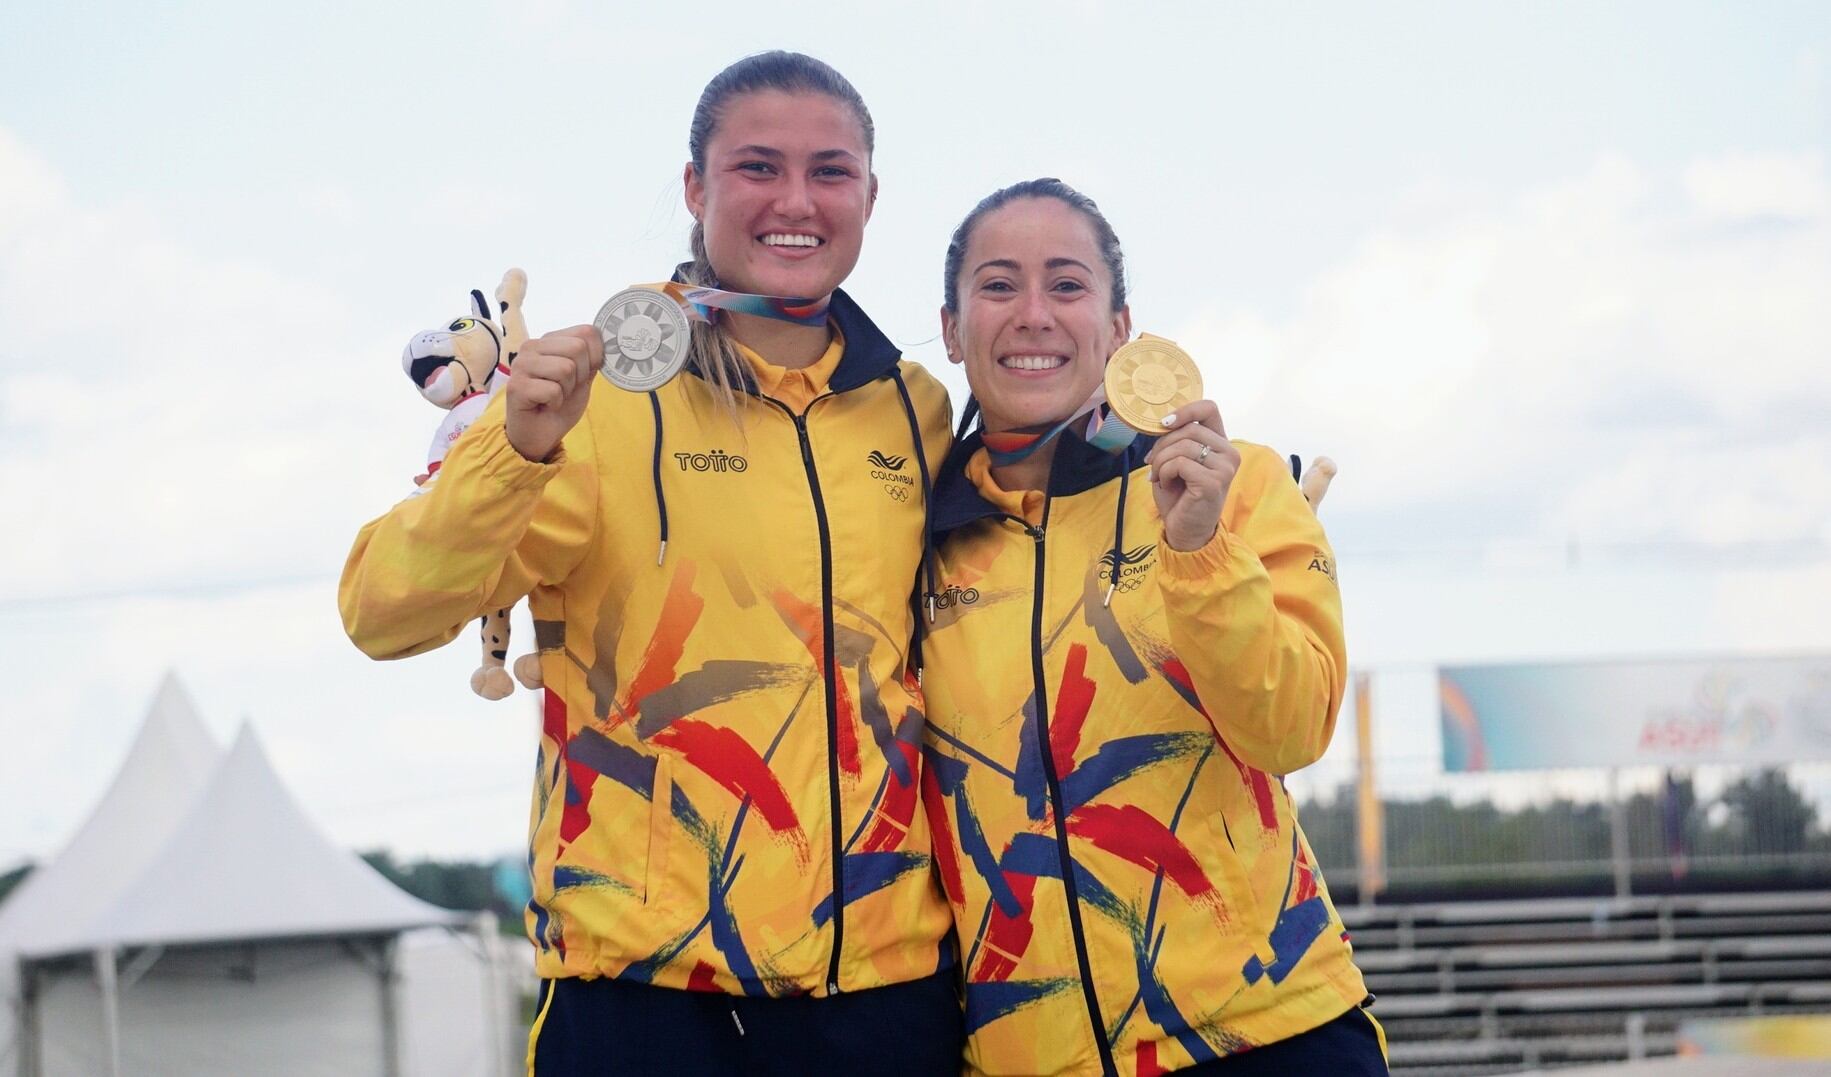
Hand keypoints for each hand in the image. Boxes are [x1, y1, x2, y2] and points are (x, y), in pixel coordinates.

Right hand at [505, 326, 602, 461]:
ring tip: (554, 397)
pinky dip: (555, 403)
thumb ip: (592, 358)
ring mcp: (521, 365)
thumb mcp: (583, 378)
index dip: (594, 357)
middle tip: (565, 389)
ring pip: (565, 368)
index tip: (581, 375)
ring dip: (567, 390)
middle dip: (580, 375)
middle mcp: (531, 346)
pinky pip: (553, 390)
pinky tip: (545, 406)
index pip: (586, 332)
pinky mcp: (516, 386)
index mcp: (549, 340)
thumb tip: (610, 340)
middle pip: (577, 347)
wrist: (540, 435)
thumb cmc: (560, 404)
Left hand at [1145, 400, 1239, 550]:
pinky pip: (1180, 463)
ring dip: (1161, 461)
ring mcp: (1225, 468)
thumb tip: (1162, 422)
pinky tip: (1164, 484)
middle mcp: (1229, 453)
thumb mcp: (1176, 461)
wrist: (1185, 531)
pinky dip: (1164, 472)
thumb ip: (1176, 440)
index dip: (1185, 410)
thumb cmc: (1179, 497)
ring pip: (1183, 445)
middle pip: (1190, 428)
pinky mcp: (1214, 482)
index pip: (1209, 408)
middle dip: (1162, 444)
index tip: (1164, 423)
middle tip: (1151, 463)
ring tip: (1158, 476)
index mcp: (1221, 444)